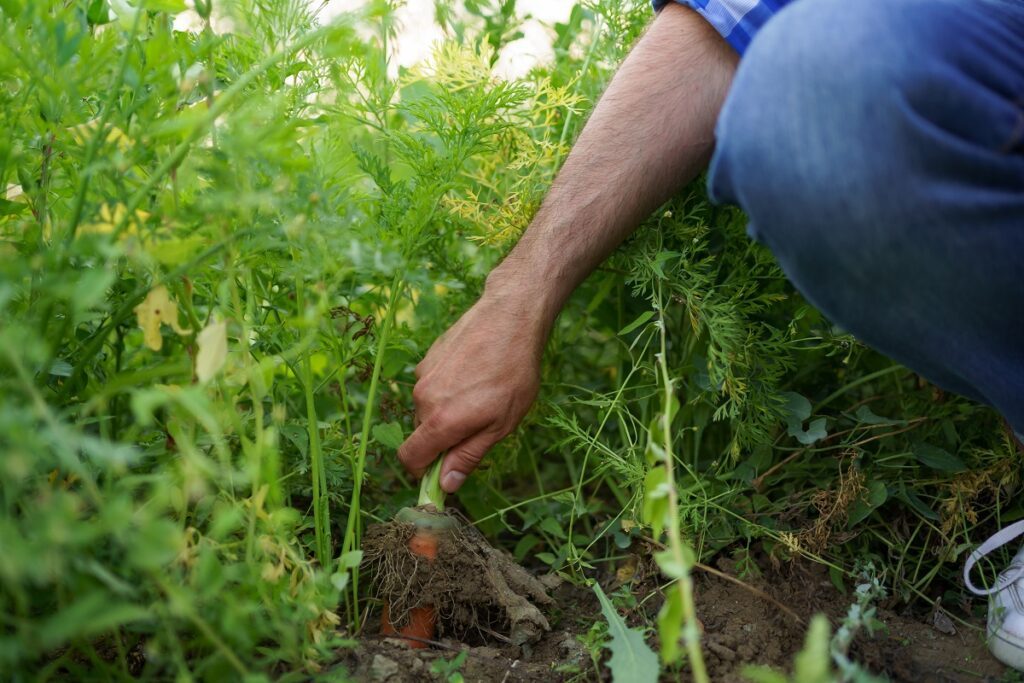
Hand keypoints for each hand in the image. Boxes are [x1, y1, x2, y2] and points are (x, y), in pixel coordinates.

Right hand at [398, 289, 547, 492]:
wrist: (510, 317)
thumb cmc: (513, 373)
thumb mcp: (501, 424)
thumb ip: (468, 455)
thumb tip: (445, 485)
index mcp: (440, 421)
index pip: (410, 458)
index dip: (423, 472)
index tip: (443, 472)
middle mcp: (423, 399)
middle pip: (422, 434)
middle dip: (443, 439)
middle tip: (479, 425)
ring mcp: (423, 376)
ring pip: (427, 409)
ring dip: (446, 412)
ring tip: (481, 394)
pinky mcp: (428, 358)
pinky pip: (432, 386)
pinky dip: (447, 389)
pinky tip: (475, 374)